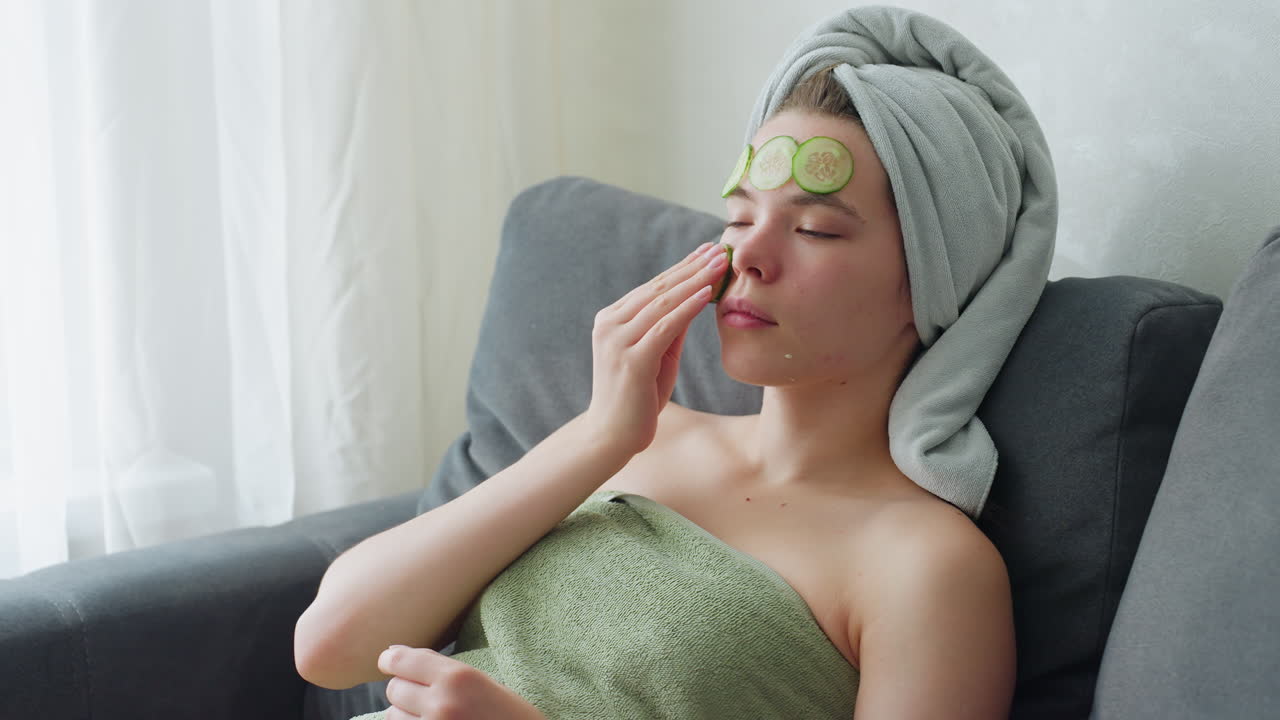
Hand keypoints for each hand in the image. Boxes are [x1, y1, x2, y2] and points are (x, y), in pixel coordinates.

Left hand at [378, 645, 546, 719]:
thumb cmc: (509, 715)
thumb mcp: (481, 682)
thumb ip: (440, 668)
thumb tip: (393, 654)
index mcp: (458, 677)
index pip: (402, 661)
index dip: (391, 660)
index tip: (388, 661)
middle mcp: (442, 703)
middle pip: (394, 688)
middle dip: (404, 689)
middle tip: (423, 694)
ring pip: (393, 715)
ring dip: (405, 713)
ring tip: (431, 715)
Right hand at [584, 241, 728, 455]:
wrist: (611, 436)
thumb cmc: (637, 397)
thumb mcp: (657, 355)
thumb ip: (671, 327)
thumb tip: (697, 295)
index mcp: (611, 320)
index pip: (652, 287)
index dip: (682, 267)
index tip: (707, 251)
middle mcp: (610, 325)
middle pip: (658, 288)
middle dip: (691, 267)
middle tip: (718, 249)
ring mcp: (618, 342)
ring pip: (662, 302)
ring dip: (694, 280)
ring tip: (719, 264)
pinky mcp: (632, 361)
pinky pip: (665, 327)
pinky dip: (687, 308)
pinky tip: (706, 293)